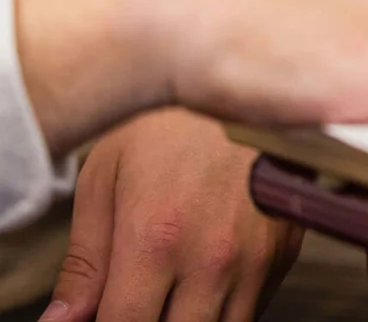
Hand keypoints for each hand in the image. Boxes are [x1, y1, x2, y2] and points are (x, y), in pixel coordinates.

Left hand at [40, 108, 298, 321]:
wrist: (245, 71)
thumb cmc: (170, 117)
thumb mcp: (106, 177)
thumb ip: (84, 262)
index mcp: (155, 240)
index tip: (94, 319)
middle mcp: (210, 259)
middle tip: (130, 299)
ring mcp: (254, 261)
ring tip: (164, 293)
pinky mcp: (283, 256)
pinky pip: (251, 313)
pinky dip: (221, 311)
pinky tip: (199, 282)